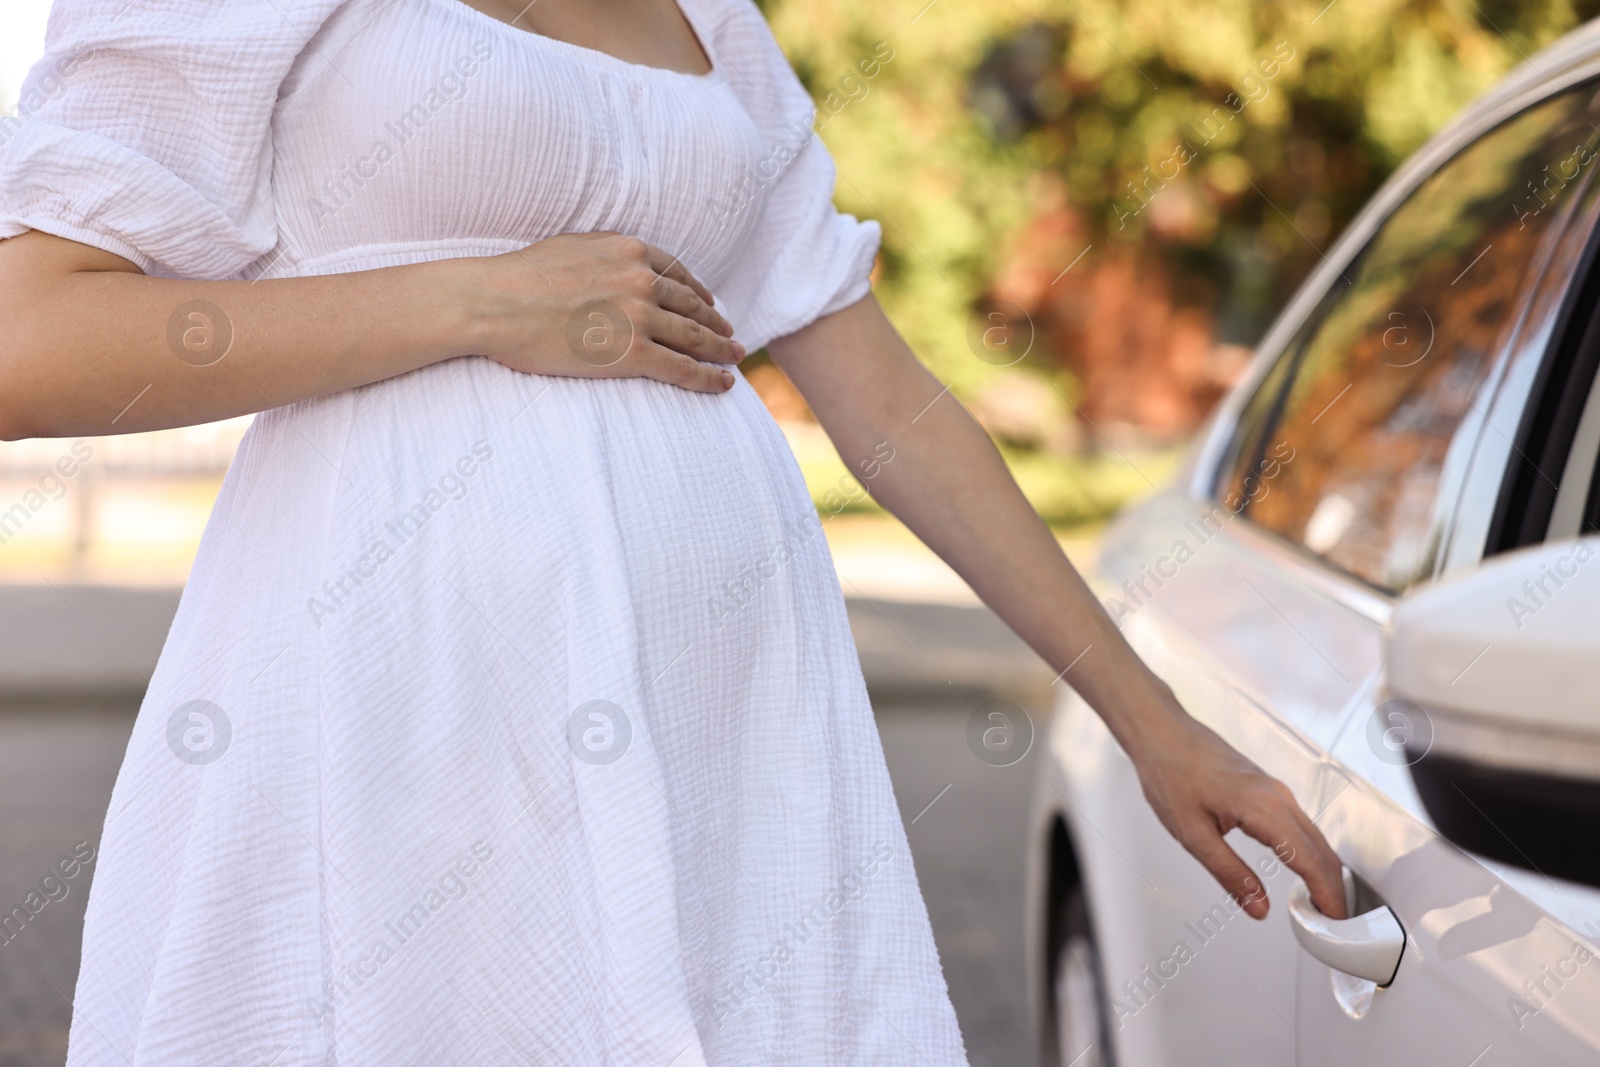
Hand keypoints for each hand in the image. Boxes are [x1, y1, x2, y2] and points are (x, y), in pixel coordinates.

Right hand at [465, 232, 743, 392]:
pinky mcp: (633, 354)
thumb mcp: (572, 245)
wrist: (494, 303)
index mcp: (629, 250)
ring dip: (721, 349)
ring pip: (696, 336)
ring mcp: (640, 316)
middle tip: (730, 336)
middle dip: (716, 322)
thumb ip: (606, 251)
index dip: (699, 292)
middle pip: (693, 305)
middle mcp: (642, 279)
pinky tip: (723, 384)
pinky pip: (683, 368)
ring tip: (733, 358)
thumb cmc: (519, 277)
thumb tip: (620, 259)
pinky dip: (709, 378)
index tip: (710, 305)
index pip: (678, 273)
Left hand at [1129, 694, 1348, 920]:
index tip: (1334, 922)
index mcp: (1263, 806)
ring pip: (1315, 837)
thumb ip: (1228, 874)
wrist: (1162, 733)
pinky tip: (1304, 870)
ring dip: (1325, 872)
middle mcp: (1278, 796)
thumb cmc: (1170, 773)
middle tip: (1333, 923)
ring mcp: (1276, 790)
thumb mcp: (1192, 835)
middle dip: (1334, 889)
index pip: (1310, 860)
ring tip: (1322, 906)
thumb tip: (1258, 907)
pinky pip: (1302, 825)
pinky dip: (1311, 853)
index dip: (1327, 895)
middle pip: (1322, 850)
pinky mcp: (1269, 790)